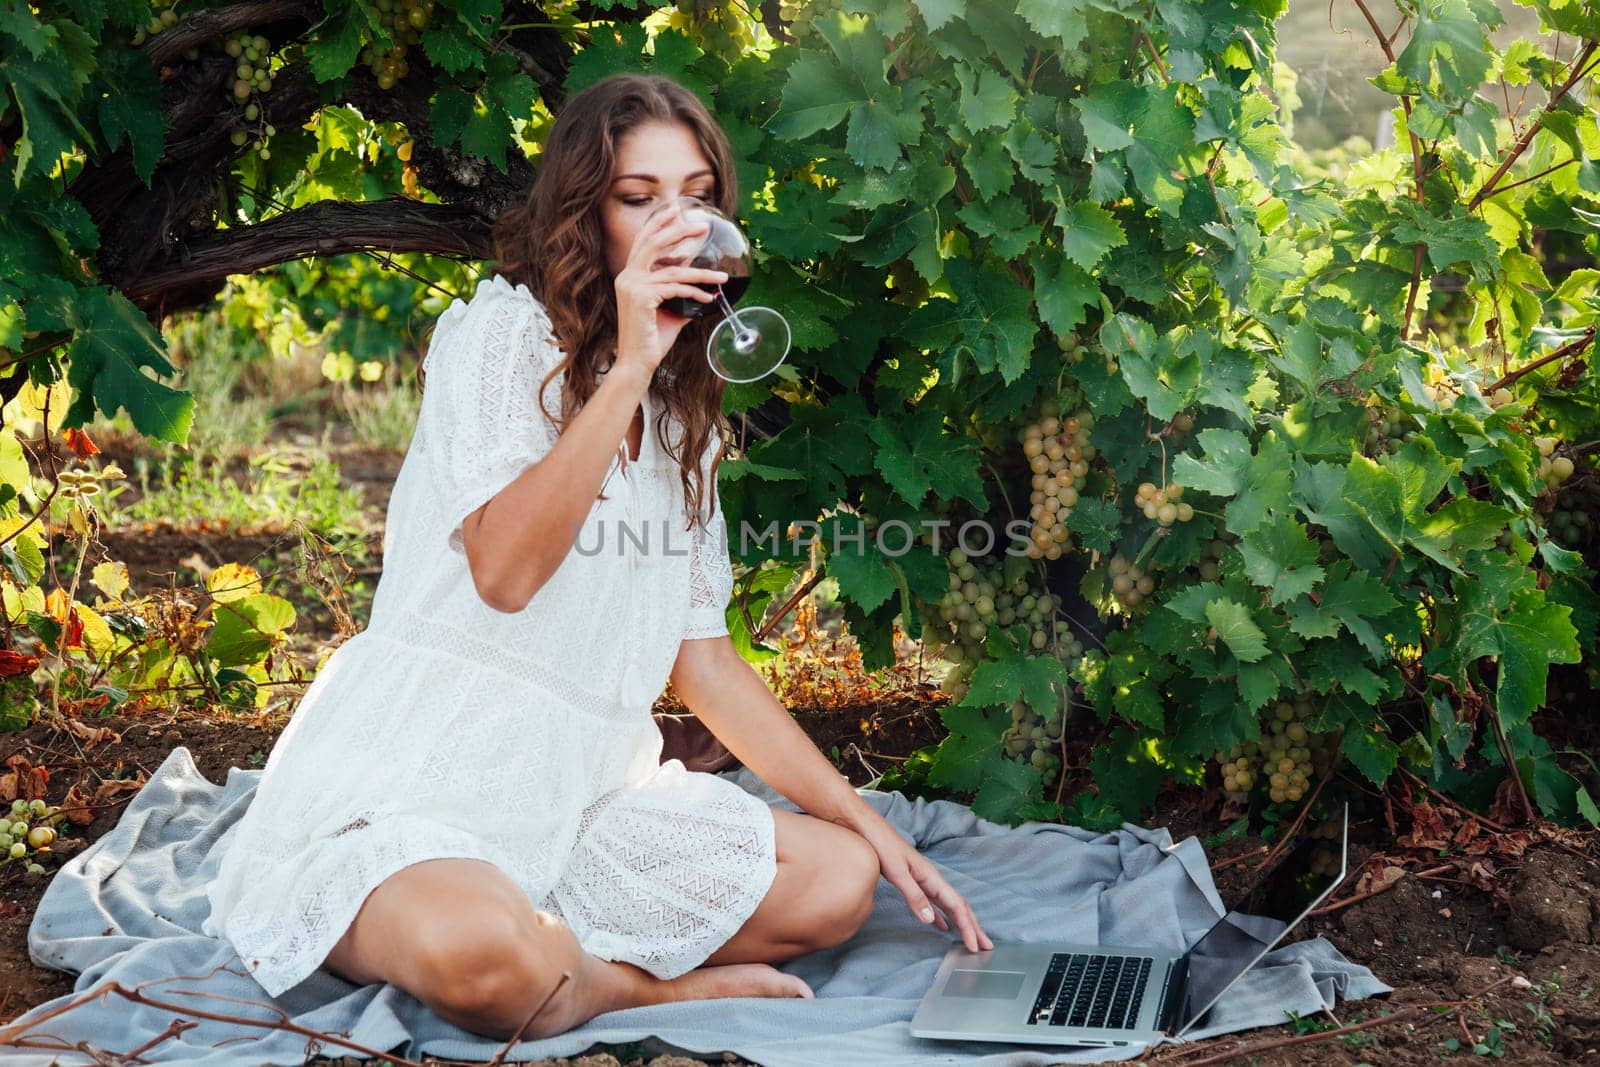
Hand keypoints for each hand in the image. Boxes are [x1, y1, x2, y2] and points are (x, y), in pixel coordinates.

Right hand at [612, 202, 729, 375]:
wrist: (637, 362)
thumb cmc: (652, 339)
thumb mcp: (669, 309)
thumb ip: (680, 294)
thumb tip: (702, 287)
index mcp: (629, 276)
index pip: (643, 241)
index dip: (659, 223)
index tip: (676, 210)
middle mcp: (627, 277)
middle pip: (654, 243)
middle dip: (680, 231)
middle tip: (702, 226)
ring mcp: (632, 286)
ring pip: (674, 271)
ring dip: (702, 274)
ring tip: (722, 278)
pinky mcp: (642, 298)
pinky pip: (676, 288)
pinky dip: (696, 293)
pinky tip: (710, 298)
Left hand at [851, 810, 993, 953]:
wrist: (866, 827)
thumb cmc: (881, 845)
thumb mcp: (897, 872)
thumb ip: (914, 895)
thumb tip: (930, 920)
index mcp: (932, 877)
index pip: (957, 906)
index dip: (968, 927)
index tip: (975, 947)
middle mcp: (931, 878)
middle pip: (959, 906)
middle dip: (974, 926)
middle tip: (986, 946)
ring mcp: (923, 880)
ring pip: (948, 905)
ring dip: (961, 922)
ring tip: (971, 938)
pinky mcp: (913, 881)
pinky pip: (934, 903)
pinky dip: (941, 915)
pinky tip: (942, 925)